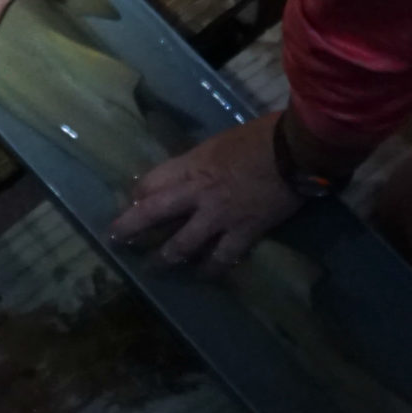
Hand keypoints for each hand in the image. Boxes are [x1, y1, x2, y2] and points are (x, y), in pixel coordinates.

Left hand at [109, 111, 302, 273]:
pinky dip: (211, 269)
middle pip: (152, 213)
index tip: (132, 203)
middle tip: (116, 239)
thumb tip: (194, 174)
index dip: (137, 195)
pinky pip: (221, 258)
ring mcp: (218, 216)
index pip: (150, 183)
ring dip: (165, 258)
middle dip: (130, 228)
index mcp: (191, 165)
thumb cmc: (261, 137)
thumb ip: (201, 162)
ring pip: (182, 245)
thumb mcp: (220, 143)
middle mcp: (197, 193)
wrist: (295, 151)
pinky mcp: (243, 233)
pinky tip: (203, 276)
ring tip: (155, 267)